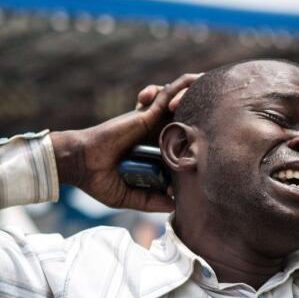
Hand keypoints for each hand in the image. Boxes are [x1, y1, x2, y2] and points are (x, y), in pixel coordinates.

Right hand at [50, 73, 200, 211]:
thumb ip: (152, 201)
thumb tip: (176, 206)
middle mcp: (155, 137)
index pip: (182, 148)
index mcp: (154, 156)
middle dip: (201, 116)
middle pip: (184, 122)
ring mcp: (151, 124)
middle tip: (217, 120)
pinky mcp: (144, 114)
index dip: (197, 145)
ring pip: (177, 104)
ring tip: (208, 99)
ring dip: (191, 98)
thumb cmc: (101, 181)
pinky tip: (186, 93)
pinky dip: (176, 91)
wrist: (81, 165)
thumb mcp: (130, 197)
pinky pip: (164, 96)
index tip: (209, 153)